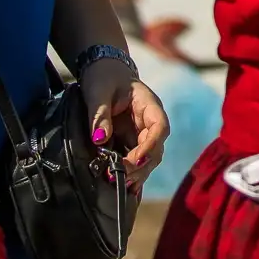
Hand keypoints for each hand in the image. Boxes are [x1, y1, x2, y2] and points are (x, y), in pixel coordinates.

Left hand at [80, 59, 169, 190]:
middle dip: (140, 165)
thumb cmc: (104, 77)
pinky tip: (124, 188)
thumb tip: (100, 139)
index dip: (151, 146)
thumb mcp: (98, 91)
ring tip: (116, 182)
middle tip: (117, 176)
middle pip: (156, 148)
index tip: (134, 161)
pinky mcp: (130, 141)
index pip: (160, 127)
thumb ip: (99, 114)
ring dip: (136, 172)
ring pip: (148, 158)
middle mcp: (150, 122)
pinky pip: (135, 160)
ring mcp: (141, 133)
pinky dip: (131, 173)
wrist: (103, 71)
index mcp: (149, 105)